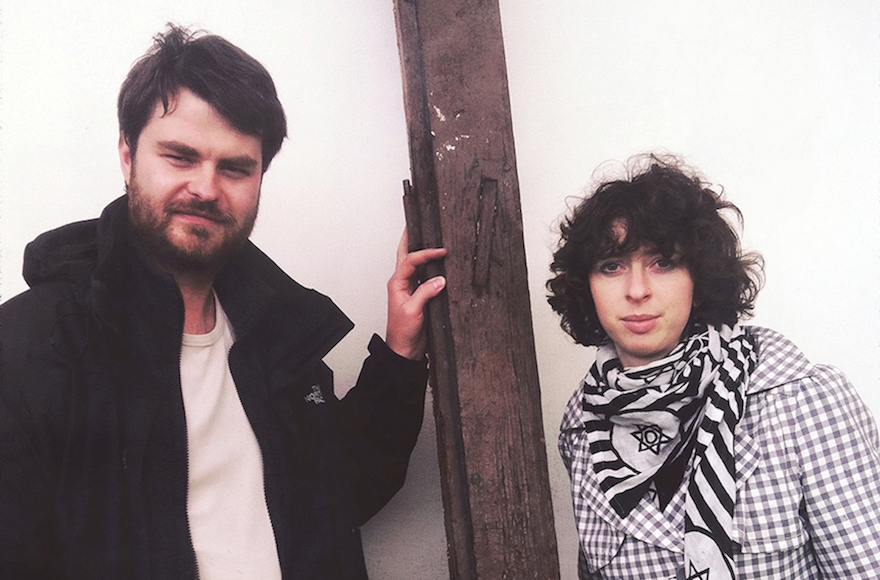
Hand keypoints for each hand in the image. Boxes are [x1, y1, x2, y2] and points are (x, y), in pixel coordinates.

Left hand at [385, 231, 446, 358]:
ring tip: (427, 237)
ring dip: (421, 251)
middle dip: (410, 239)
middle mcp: (402, 283)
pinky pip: (424, 276)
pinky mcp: (419, 296)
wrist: (404, 350)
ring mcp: (410, 288)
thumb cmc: (402, 333)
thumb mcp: (413, 311)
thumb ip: (425, 293)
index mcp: (397, 283)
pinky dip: (431, 267)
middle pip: (405, 255)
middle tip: (415, 224)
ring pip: (414, 264)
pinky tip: (439, 263)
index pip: (411, 260)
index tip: (441, 251)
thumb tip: (440, 279)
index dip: (426, 253)